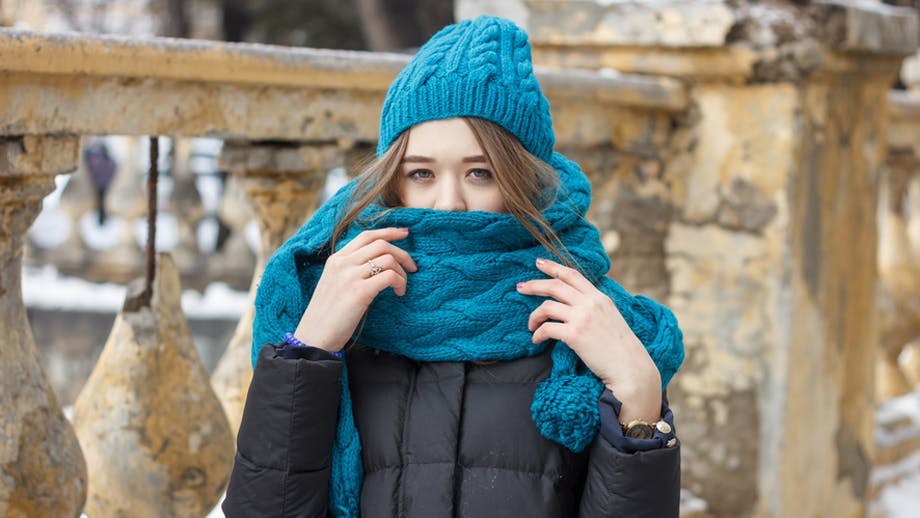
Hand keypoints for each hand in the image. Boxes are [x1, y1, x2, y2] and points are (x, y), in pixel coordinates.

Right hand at [294, 227, 416, 352]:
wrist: (315, 336)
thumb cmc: (328, 314)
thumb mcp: (335, 283)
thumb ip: (351, 270)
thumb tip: (378, 264)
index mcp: (336, 259)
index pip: (367, 235)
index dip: (388, 232)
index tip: (405, 233)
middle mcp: (342, 263)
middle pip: (381, 244)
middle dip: (402, 253)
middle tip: (412, 267)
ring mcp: (350, 276)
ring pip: (388, 259)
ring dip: (402, 272)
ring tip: (401, 287)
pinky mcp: (359, 292)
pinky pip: (389, 276)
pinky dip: (400, 282)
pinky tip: (398, 293)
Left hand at [516, 257, 661, 422]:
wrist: (630, 367)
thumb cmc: (620, 347)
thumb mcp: (611, 317)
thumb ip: (594, 307)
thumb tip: (575, 303)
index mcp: (599, 297)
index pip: (572, 274)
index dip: (553, 266)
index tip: (538, 262)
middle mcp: (590, 303)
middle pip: (555, 286)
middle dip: (534, 284)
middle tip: (520, 287)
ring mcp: (582, 318)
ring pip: (547, 306)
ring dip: (534, 316)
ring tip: (531, 325)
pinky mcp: (574, 335)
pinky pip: (547, 328)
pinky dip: (538, 334)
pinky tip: (536, 340)